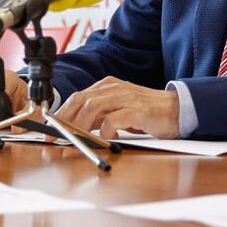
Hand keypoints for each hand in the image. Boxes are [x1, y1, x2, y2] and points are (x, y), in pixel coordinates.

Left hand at [59, 78, 181, 139]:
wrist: (176, 109)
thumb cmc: (146, 112)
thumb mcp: (117, 111)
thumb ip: (98, 116)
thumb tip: (75, 127)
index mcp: (107, 86)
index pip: (76, 97)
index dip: (60, 114)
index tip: (50, 131)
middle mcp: (114, 88)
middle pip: (80, 100)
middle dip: (65, 120)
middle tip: (57, 137)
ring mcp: (126, 97)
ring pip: (93, 107)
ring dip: (81, 125)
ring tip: (76, 139)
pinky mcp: (138, 110)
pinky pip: (116, 118)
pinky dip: (106, 129)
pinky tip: (105, 138)